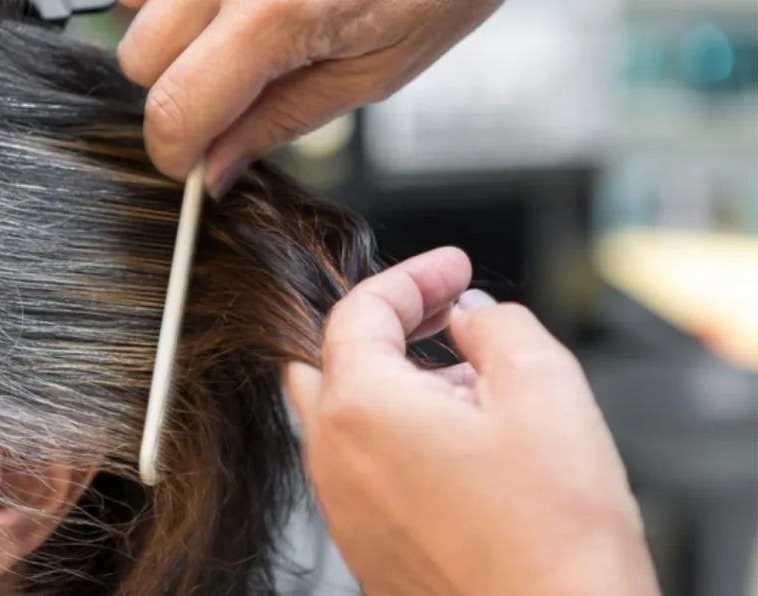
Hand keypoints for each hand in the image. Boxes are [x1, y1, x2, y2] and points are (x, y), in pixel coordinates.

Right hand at [116, 0, 499, 194]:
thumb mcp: (372, 74)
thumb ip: (279, 121)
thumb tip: (216, 168)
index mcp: (275, 15)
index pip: (176, 108)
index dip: (176, 154)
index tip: (192, 166)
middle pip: (137, 56)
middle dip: (175, 91)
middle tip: (231, 95)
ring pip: (132, 3)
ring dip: (168, 31)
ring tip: (236, 33)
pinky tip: (229, 4)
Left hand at [284, 248, 660, 595]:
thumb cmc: (550, 538)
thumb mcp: (544, 388)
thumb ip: (497, 325)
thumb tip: (472, 316)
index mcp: (361, 408)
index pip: (360, 310)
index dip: (412, 276)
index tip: (451, 269)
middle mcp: (334, 457)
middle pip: (329, 357)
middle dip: (385, 322)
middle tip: (441, 312)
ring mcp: (344, 506)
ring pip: (345, 413)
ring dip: (395, 378)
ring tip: (470, 379)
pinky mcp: (366, 543)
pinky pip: (363, 464)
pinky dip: (396, 431)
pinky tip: (460, 439)